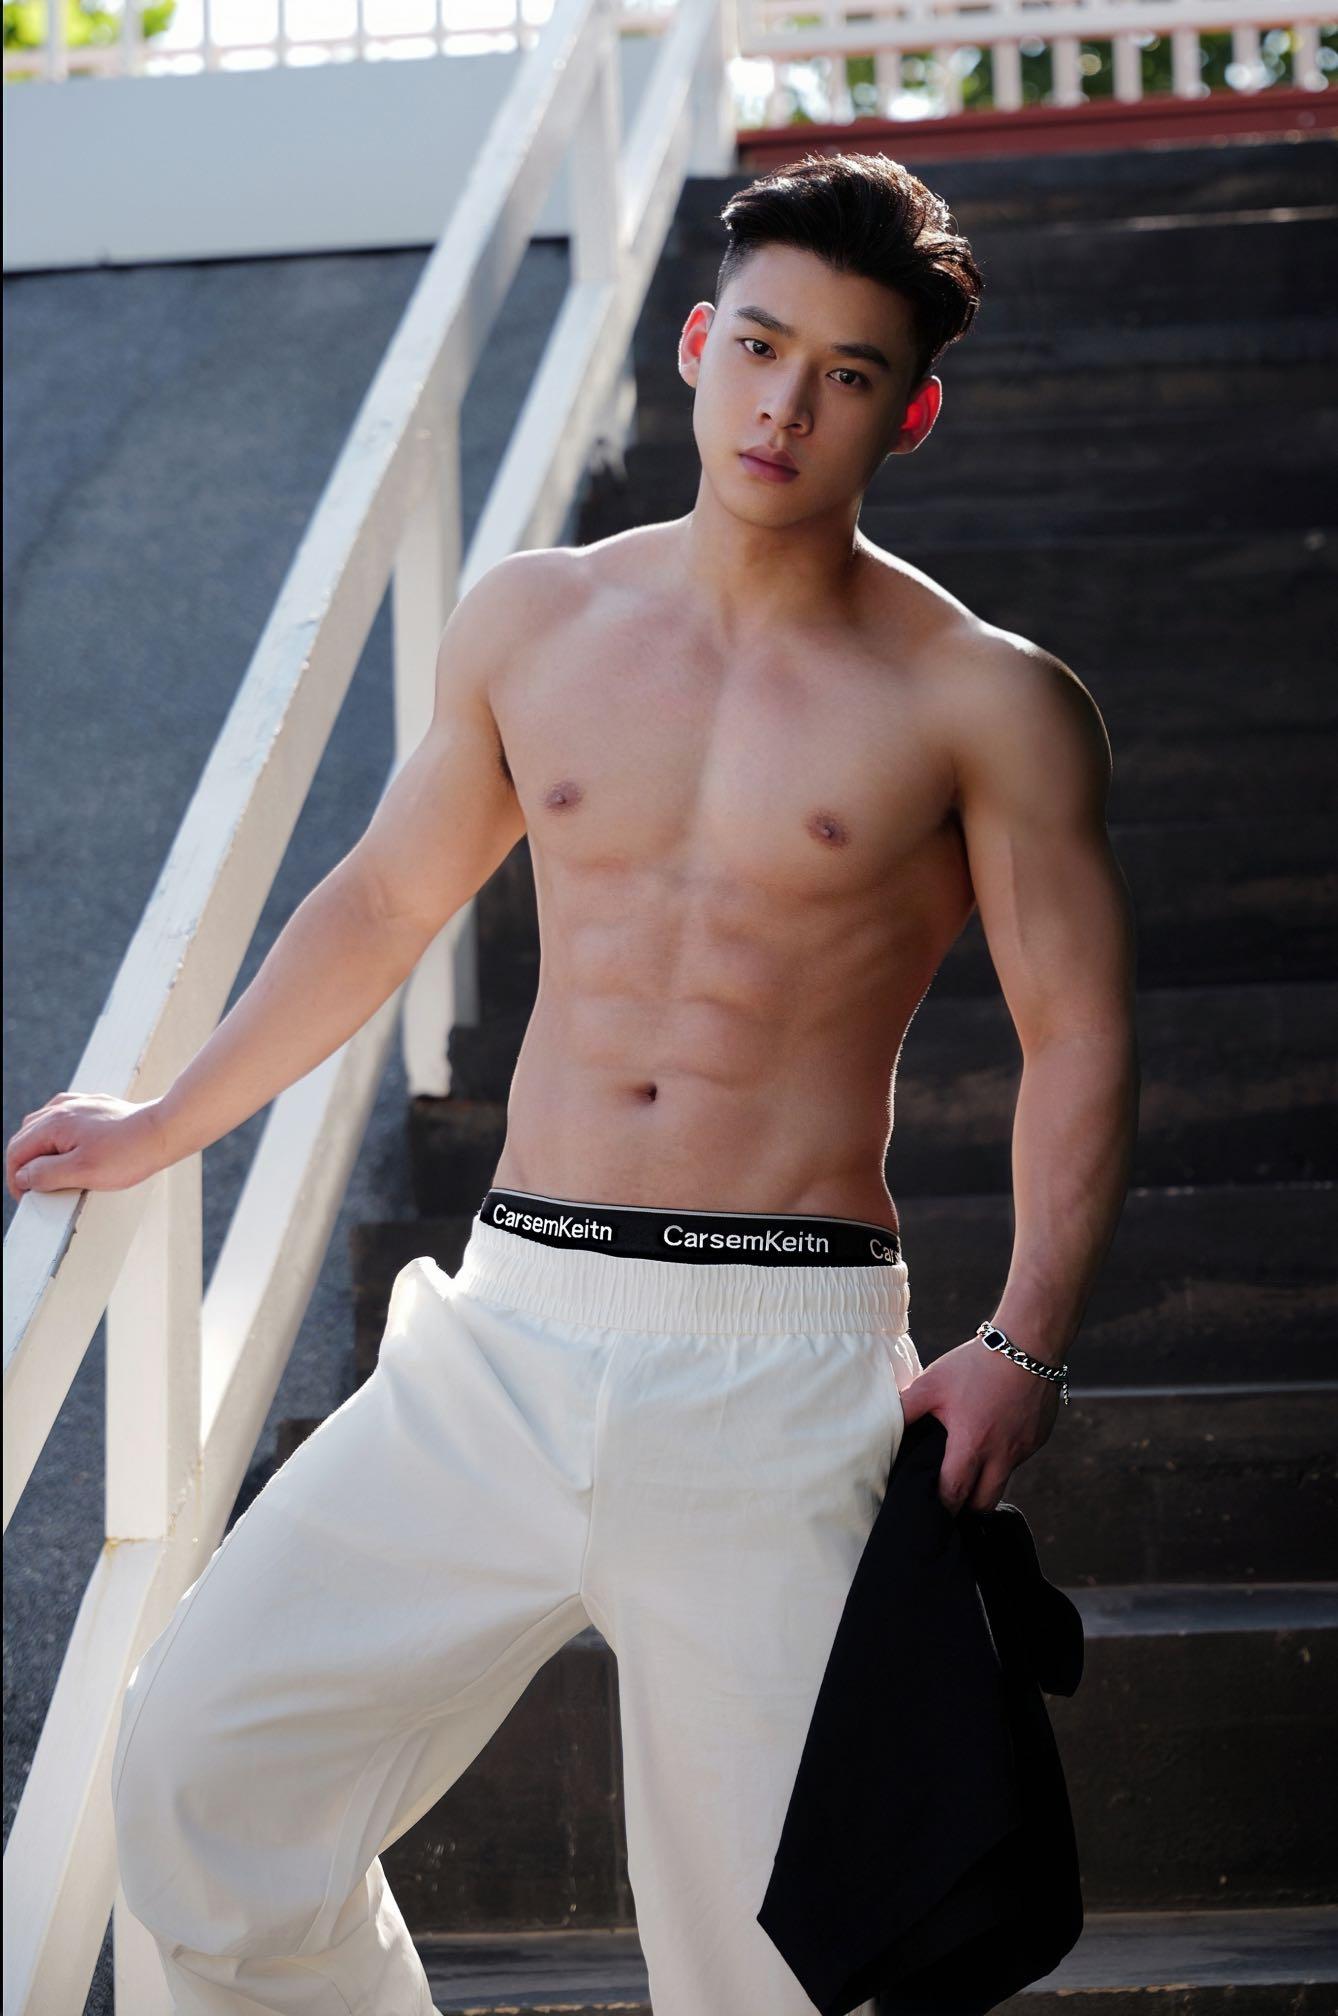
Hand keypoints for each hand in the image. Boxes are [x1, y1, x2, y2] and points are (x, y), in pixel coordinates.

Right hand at [6, 1092, 170, 1201]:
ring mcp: (78, 1104)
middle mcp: (61, 1108)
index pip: (16, 1151)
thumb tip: (23, 1176)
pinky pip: (63, 1119)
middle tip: (36, 1189)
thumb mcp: (82, 1172)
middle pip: (26, 1137)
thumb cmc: (128, 1153)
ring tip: (50, 1171)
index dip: (15, 1178)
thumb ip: (46, 1174)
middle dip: (25, 1164)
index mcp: (53, 1123)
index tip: (27, 1198)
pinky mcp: (94, 1106)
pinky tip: (67, 1149)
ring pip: (42, 1126)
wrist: (165, 1130)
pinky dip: (57, 1137)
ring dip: (40, 1150)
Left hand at [899, 1334, 1061, 1515]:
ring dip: (986, 1484)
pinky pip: (1019, 1459)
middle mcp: (1001, 1455)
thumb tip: (881, 1428)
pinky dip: (1004, 1458)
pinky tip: (993, 1438)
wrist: (1027, 1346)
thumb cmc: (976, 1365)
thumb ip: (906, 1408)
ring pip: (1003, 1482)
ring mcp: (1024, 1449)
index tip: (930, 1510)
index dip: (940, 1507)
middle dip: (966, 1507)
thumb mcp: (933, 1383)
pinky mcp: (1038, 1439)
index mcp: (971, 1444)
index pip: (954, 1494)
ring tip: (969, 1472)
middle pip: (983, 1503)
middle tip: (951, 1499)